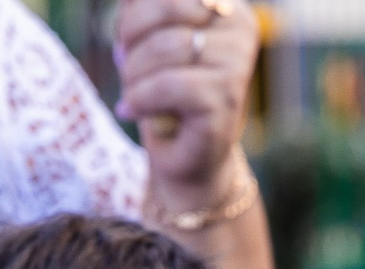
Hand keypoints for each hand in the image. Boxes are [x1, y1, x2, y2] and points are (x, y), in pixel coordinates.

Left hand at [113, 0, 256, 191]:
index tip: (125, 41)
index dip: (135, 14)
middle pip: (167, 9)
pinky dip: (140, 98)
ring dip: (133, 73)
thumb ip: (144, 10)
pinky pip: (169, 85)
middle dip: (131, 40)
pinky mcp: (227, 99)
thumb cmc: (164, 95)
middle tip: (123, 67)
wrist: (184, 158)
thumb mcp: (148, 39)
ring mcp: (238, 63)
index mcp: (226, 6)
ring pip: (166, 47)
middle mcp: (241, 27)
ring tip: (130, 93)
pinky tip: (130, 110)